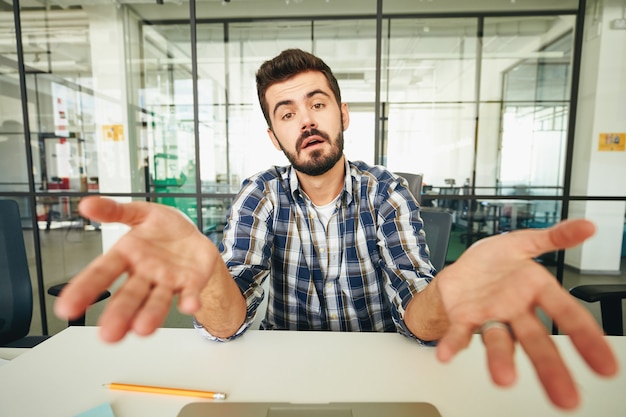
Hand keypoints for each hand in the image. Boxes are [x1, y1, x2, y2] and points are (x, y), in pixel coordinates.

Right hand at [54, 196, 218, 341]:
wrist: (194, 236)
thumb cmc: (164, 228)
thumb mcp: (139, 212)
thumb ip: (114, 211)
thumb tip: (87, 204)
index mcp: (127, 255)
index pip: (102, 273)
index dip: (85, 289)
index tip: (67, 308)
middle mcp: (144, 274)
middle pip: (129, 295)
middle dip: (120, 314)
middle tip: (108, 333)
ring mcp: (167, 281)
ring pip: (156, 300)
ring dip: (150, 315)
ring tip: (143, 329)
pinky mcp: (191, 283)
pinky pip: (190, 293)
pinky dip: (190, 300)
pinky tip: (189, 306)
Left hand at [435, 219, 617, 409]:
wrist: (459, 272)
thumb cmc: (492, 264)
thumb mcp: (523, 242)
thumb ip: (554, 237)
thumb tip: (586, 226)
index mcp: (535, 291)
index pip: (566, 313)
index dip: (586, 337)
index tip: (605, 366)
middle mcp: (515, 311)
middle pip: (536, 339)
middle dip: (550, 366)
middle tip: (566, 397)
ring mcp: (489, 318)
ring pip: (499, 341)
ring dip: (500, 360)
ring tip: (504, 379)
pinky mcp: (463, 320)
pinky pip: (459, 334)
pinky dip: (453, 344)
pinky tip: (447, 354)